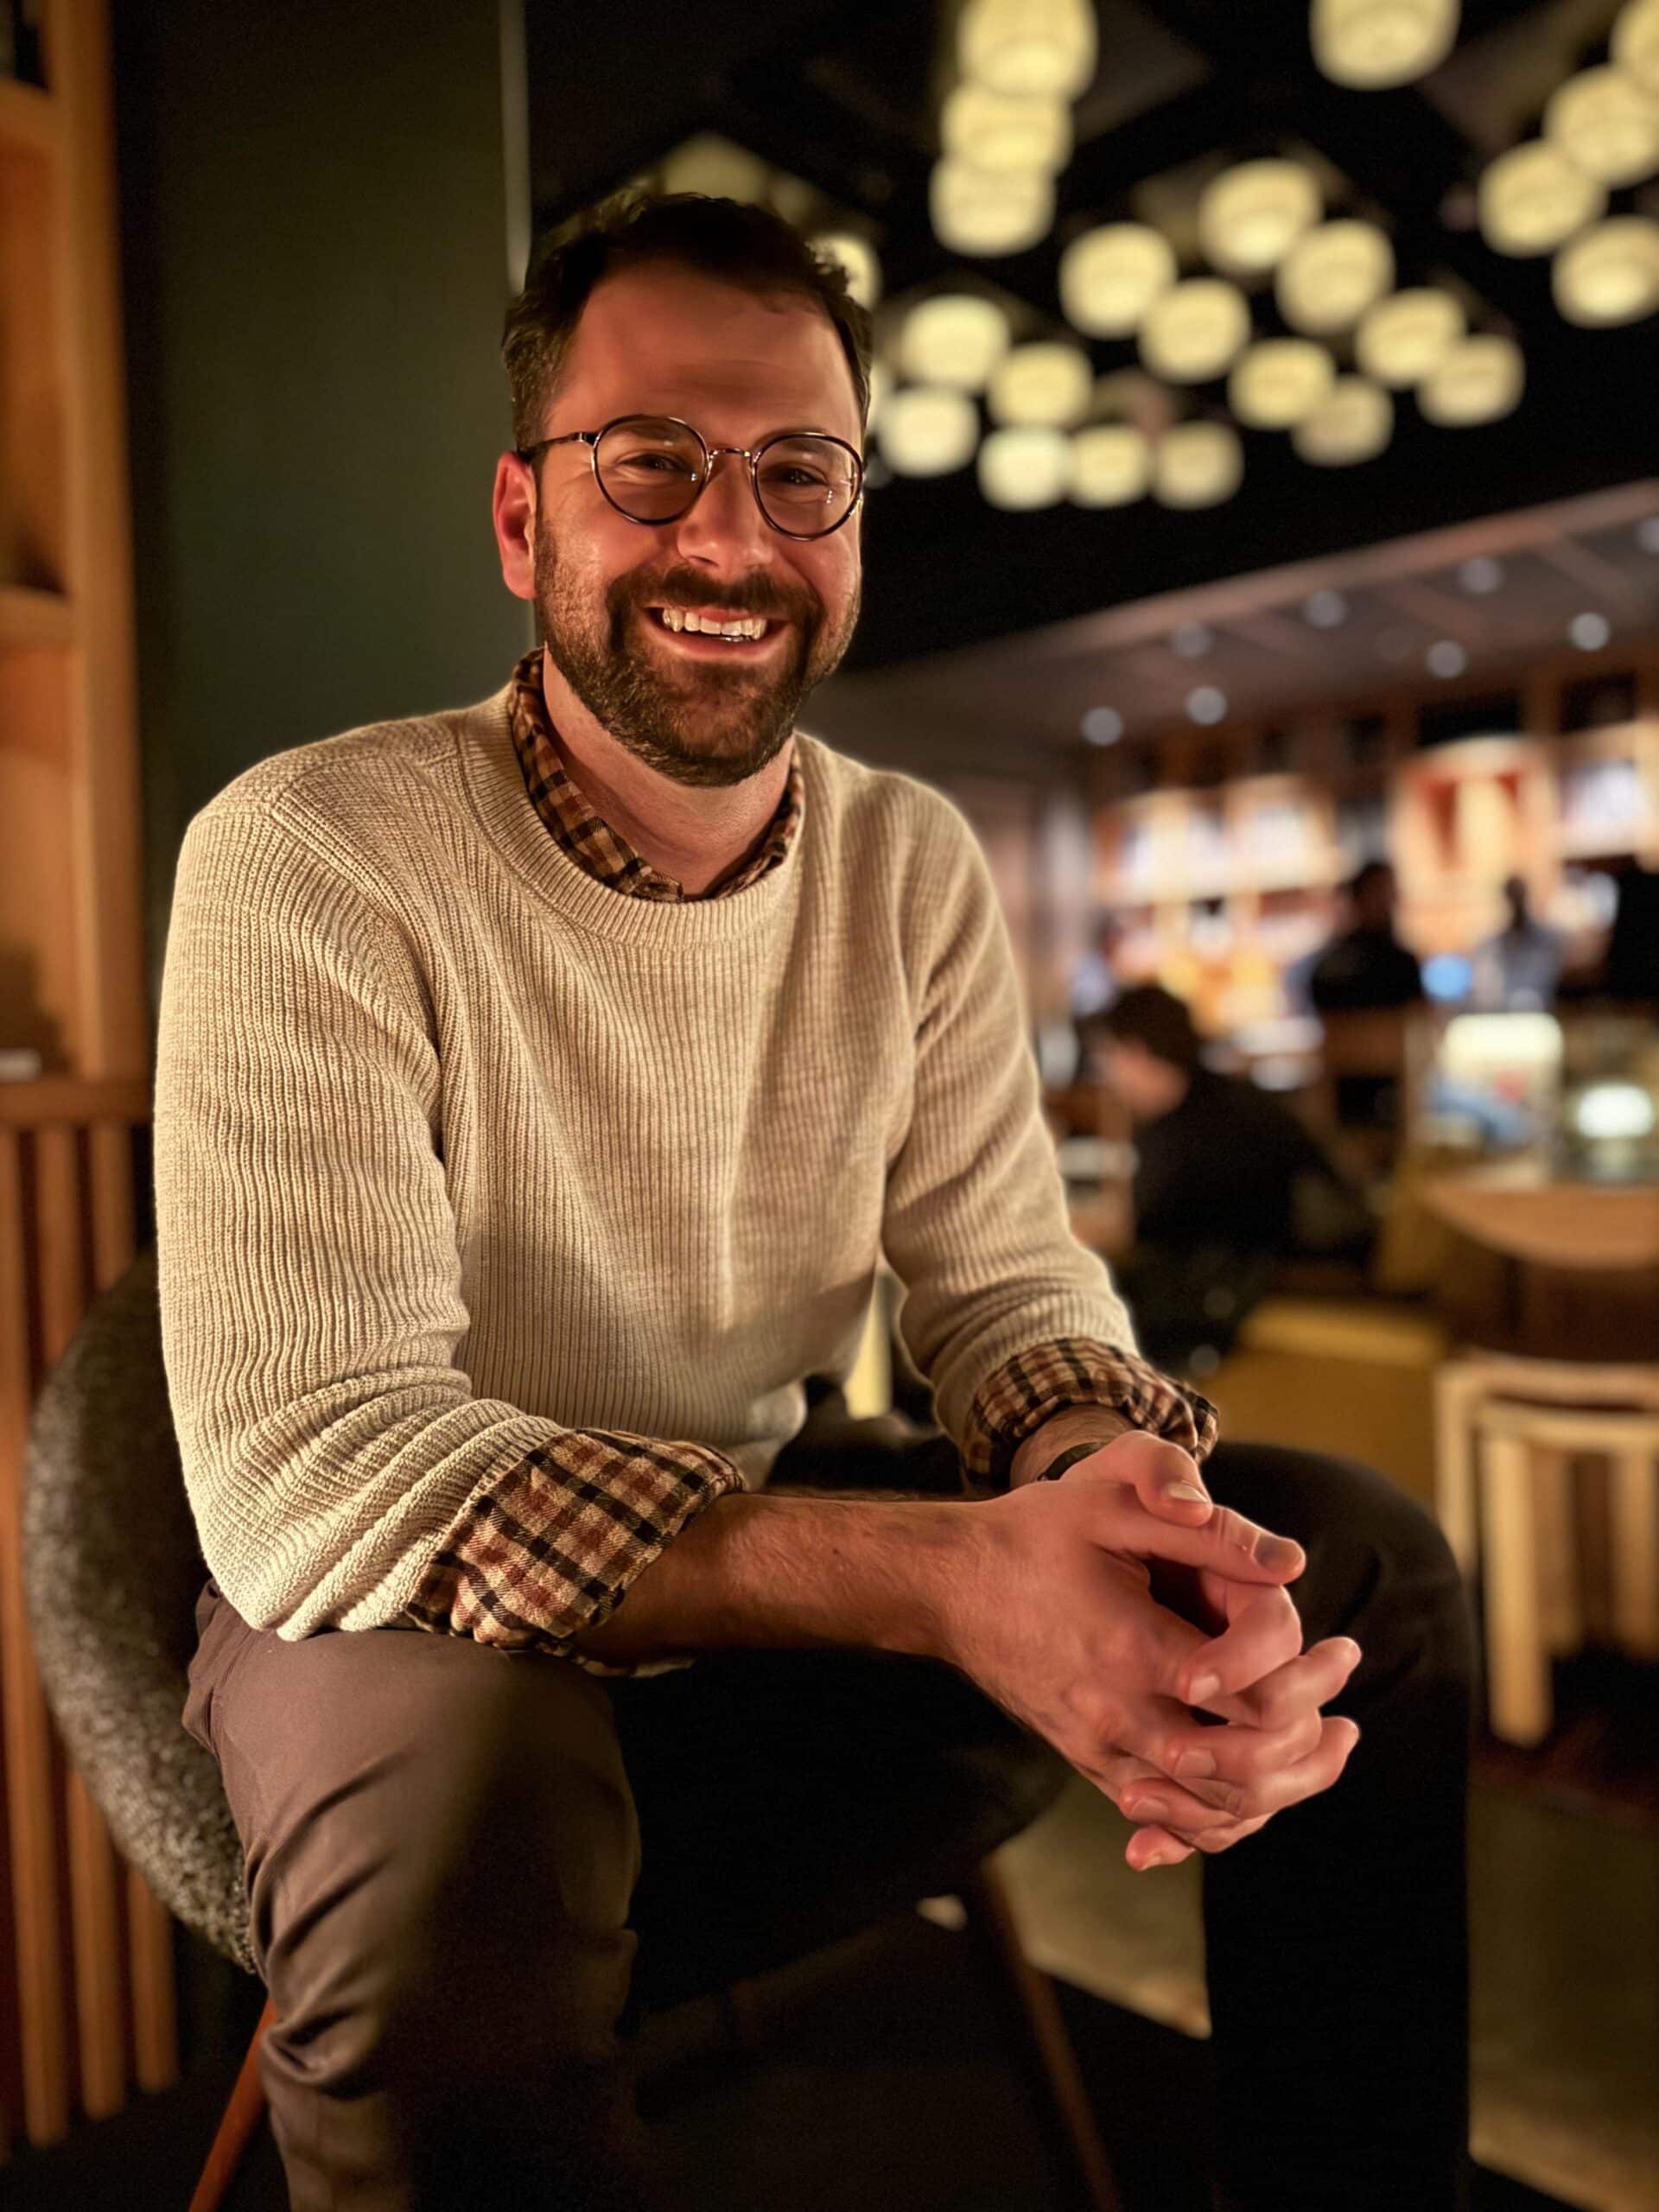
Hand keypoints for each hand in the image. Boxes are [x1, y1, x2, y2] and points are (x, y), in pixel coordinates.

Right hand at [942, 1471, 1360, 1866]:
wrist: (948, 1586)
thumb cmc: (1034, 1533)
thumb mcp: (1109, 1500)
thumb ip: (1199, 1524)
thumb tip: (1288, 1564)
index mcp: (1129, 1647)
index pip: (1246, 1700)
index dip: (1304, 1683)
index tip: (1339, 1647)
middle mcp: (1115, 1714)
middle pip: (1238, 1775)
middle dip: (1309, 1752)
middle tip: (1350, 1717)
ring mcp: (1099, 1748)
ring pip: (1208, 1811)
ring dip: (1280, 1791)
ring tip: (1327, 1748)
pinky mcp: (1090, 1763)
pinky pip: (1168, 1817)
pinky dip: (1224, 1815)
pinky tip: (1265, 1786)